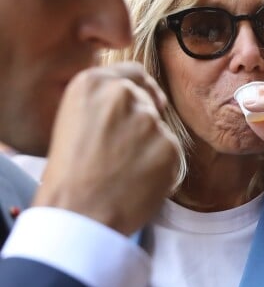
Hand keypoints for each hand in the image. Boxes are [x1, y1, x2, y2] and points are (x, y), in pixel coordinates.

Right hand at [32, 62, 179, 235]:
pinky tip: (138, 181)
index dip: (144, 89)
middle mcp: (123, 94)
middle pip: (148, 103)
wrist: (77, 214)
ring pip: (161, 129)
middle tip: (122, 153)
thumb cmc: (69, 174)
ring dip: (151, 147)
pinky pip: (171, 153)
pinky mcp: (169, 146)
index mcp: (93, 83)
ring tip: (124, 171)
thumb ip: (105, 101)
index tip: (150, 101)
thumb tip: (138, 96)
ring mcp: (150, 121)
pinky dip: (160, 167)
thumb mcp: (74, 119)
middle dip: (142, 125)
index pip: (134, 73)